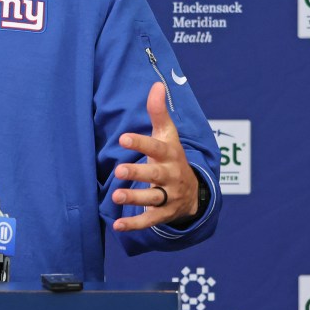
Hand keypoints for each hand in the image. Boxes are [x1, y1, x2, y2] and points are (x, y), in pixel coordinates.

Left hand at [111, 82, 198, 231]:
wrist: (194, 192)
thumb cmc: (172, 157)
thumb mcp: (168, 135)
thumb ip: (159, 112)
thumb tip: (156, 83)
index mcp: (169, 155)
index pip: (156, 147)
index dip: (141, 142)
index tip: (124, 137)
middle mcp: (170, 176)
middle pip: (154, 175)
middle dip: (138, 173)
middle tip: (119, 171)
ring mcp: (169, 196)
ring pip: (152, 199)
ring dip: (134, 198)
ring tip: (115, 197)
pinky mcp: (164, 214)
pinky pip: (149, 220)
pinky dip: (134, 225)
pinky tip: (117, 226)